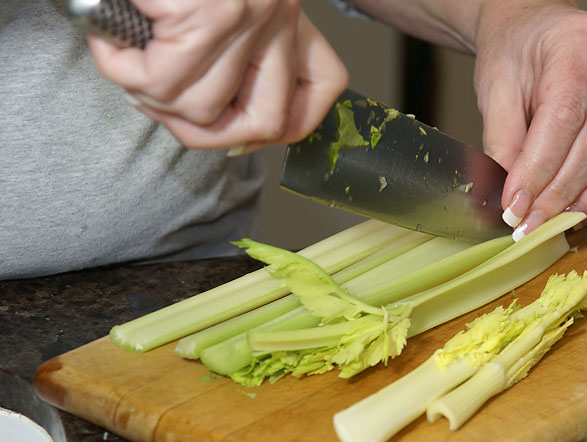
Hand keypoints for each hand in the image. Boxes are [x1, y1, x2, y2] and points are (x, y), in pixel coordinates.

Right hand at [88, 0, 348, 152]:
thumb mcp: (231, 0)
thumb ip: (239, 48)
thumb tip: (222, 126)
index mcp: (285, 8)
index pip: (324, 85)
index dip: (293, 123)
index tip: (247, 129)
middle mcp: (275, 12)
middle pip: (262, 122)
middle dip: (202, 131)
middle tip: (162, 98)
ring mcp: (244, 15)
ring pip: (202, 109)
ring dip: (152, 97)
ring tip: (129, 60)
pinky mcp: (204, 13)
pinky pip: (160, 82)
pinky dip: (121, 71)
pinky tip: (110, 43)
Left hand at [473, 0, 586, 237]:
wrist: (538, 33)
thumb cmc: (518, 54)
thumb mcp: (496, 89)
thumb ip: (502, 142)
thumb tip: (512, 198)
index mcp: (581, 42)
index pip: (564, 117)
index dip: (539, 170)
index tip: (516, 206)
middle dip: (563, 194)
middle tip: (531, 224)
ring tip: (556, 222)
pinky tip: (580, 209)